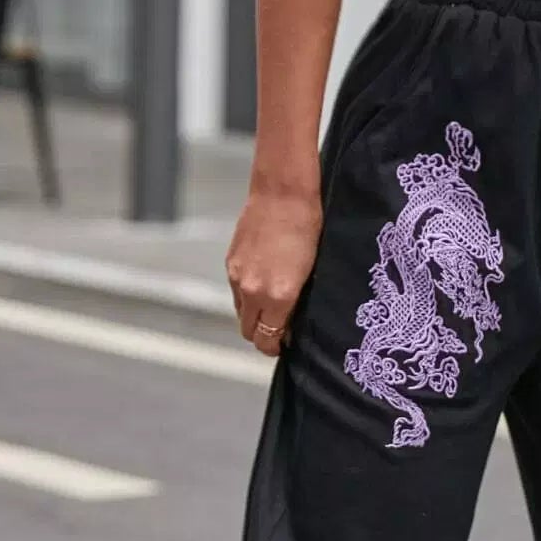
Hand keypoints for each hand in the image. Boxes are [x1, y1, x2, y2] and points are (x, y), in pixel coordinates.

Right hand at [225, 191, 322, 355]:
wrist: (282, 193)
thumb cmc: (306, 228)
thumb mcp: (310, 271)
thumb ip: (295, 302)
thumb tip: (289, 321)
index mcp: (277, 296)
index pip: (267, 339)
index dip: (275, 347)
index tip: (284, 345)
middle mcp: (252, 290)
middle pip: (248, 332)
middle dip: (262, 336)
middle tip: (279, 330)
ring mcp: (237, 276)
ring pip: (240, 312)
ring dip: (253, 314)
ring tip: (271, 305)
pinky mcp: (230, 262)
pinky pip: (236, 291)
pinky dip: (247, 295)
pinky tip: (262, 282)